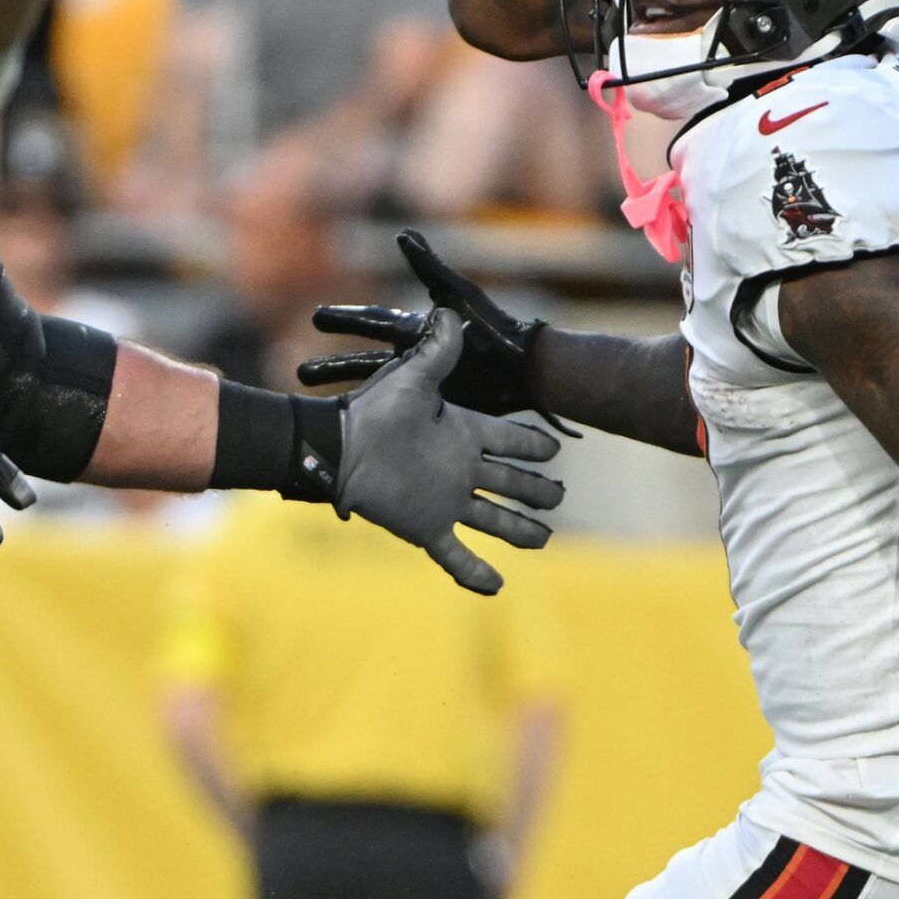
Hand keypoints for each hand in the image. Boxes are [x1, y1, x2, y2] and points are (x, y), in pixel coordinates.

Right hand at [300, 230, 546, 415]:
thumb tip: (404, 234)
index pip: (373, 323)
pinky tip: (358, 440)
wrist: (529, 375)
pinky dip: (377, 426)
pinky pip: (398, 420)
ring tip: (316, 409)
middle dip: (332, 366)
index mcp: (417, 333)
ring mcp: (424, 390)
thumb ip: (431, 269)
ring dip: (347, 399)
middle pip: (363, 363)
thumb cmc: (496, 333)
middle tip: (299, 374)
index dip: (344, 319)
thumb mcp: (460, 298)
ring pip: (375, 395)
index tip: (315, 319)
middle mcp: (416, 361)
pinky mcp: (434, 415)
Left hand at [335, 311, 564, 593]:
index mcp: (461, 433)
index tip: (556, 451)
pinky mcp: (426, 527)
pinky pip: (456, 555)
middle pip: (509, 483)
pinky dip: (475, 574)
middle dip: (536, 491)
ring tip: (545, 539)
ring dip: (519, 530)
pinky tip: (496, 586)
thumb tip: (449, 311)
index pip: (508, 441)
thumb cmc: (372, 412)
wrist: (338, 450)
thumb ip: (437, 352)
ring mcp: (445, 501)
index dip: (533, 446)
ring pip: (493, 520)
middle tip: (560, 496)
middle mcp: (458, 469)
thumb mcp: (413, 380)